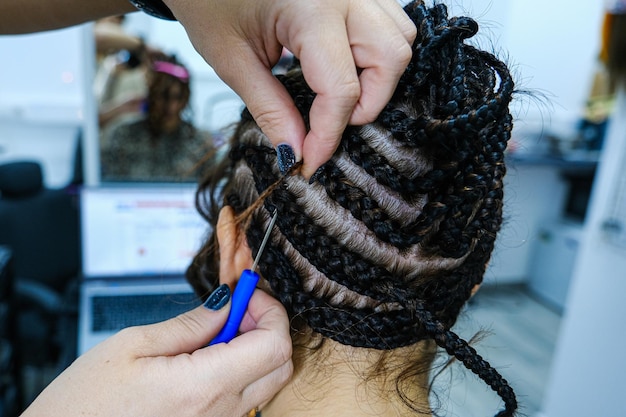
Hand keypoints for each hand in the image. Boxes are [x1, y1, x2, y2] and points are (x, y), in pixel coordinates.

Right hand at [21, 289, 292, 416]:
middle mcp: (221, 413)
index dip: (270, 309)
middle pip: (281, 364)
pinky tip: (209, 358)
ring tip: (215, 332)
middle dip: (268, 326)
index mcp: (203, 387)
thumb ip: (190, 323)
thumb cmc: (84, 405)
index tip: (247, 292)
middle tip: (235, 308)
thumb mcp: (132, 346)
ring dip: (255, 348)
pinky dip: (241, 371)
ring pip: (267, 382)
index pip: (274, 344)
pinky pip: (246, 399)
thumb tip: (227, 302)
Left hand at [166, 0, 415, 177]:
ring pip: (399, 39)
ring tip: (336, 92)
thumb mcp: (232, 60)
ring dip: (378, 77)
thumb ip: (269, 108)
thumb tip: (296, 151)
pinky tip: (345, 65)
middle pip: (391, 59)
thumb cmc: (209, 1)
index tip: (310, 161)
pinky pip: (390, 23)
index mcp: (311, 6)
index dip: (327, 135)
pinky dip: (377, 52)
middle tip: (327, 123)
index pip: (341, 88)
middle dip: (366, 104)